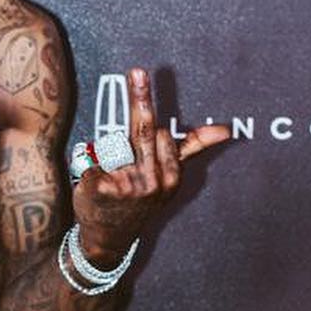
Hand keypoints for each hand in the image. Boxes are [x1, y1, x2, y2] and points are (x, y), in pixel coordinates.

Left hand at [72, 67, 230, 265]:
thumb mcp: (168, 178)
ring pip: (113, 144)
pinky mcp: (98, 188)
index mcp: (170, 177)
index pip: (163, 134)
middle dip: (140, 99)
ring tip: (107, 173)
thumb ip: (192, 148)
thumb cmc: (138, 201)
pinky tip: (88, 179)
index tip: (140, 86)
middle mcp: (151, 182)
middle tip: (137, 71)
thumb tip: (226, 130)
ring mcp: (125, 186)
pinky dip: (84, 161)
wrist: (107, 239)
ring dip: (105, 151)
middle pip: (144, 130)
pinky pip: (88, 156)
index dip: (150, 124)